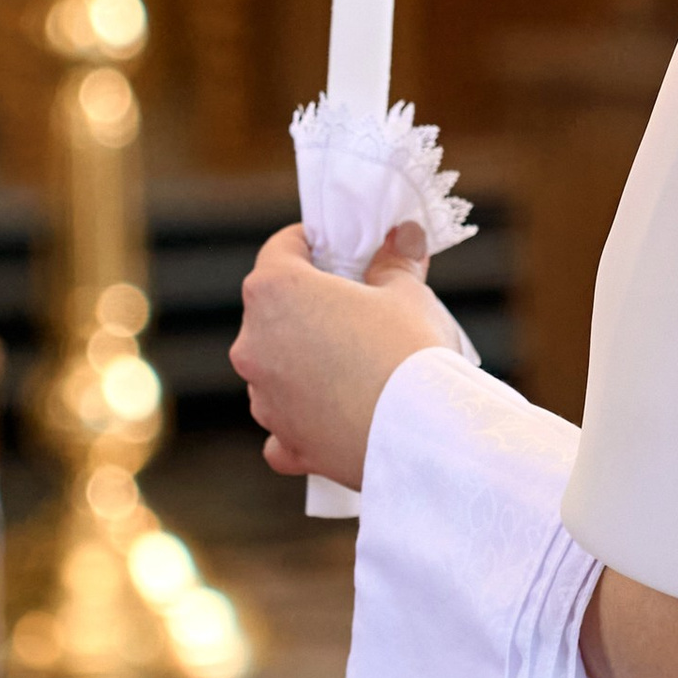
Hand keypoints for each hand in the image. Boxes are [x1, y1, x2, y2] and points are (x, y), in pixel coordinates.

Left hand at [232, 222, 463, 488]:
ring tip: (353, 368)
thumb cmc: (410, 350)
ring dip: (302, 363)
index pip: (281, 249)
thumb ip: (395, 261)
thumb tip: (402, 236)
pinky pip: (282, 425)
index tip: (338, 250)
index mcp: (276, 292)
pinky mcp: (284, 441)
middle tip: (355, 311)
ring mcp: (263, 397)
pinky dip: (301, 420)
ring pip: (275, 369)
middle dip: (309, 308)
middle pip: (273, 311)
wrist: (424, 433)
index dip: (311, 243)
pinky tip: (332, 418)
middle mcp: (253, 343)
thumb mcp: (408, 293)